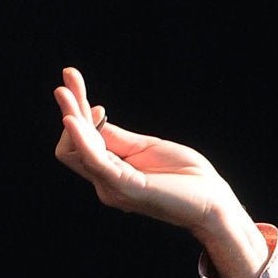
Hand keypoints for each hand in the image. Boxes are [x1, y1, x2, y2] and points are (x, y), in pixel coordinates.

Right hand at [52, 66, 269, 277]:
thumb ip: (118, 138)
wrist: (214, 202)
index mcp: (112, 171)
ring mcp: (113, 186)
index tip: (80, 83)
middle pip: (71, 145)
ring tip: (64, 91)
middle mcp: (106, 182)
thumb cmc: (187, 178)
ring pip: (76, 151)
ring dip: (70, 116)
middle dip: (69, 107)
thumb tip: (92, 117)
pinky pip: (94, 161)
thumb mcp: (148, 148)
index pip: (83, 140)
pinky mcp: (125, 188)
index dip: (78, 111)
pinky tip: (73, 120)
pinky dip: (82, 139)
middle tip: (69, 75)